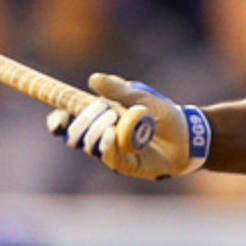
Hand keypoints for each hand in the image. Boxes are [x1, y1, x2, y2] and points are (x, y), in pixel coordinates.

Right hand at [47, 74, 206, 179]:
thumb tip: (93, 79)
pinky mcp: (123, 165)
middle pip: (74, 133)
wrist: (187, 137)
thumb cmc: (164, 115)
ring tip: (117, 121)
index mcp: (100, 117)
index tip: (60, 117)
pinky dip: (105, 145)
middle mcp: (101, 136)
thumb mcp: (143, 97)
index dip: (58, 120)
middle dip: (84, 120)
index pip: (68, 120)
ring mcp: (111, 152)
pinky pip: (105, 157)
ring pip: (87, 145)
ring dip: (97, 130)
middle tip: (107, 110)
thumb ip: (119, 90)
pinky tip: (112, 135)